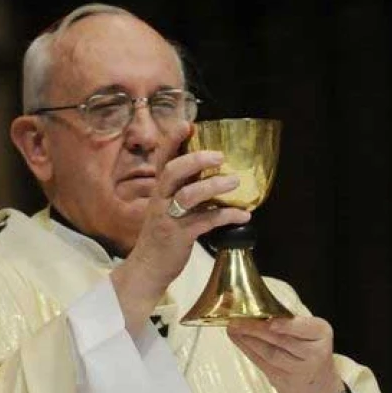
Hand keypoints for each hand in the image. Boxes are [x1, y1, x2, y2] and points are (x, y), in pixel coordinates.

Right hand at [111, 150, 249, 333]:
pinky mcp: (178, 236)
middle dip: (195, 159)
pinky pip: (204, 222)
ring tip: (234, 181)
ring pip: (187, 195)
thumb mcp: (168, 206)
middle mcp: (160, 199)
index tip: (187, 124)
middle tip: (219, 155)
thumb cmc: (163, 234)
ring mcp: (168, 218)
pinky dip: (225, 216)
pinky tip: (243, 215)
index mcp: (159, 189)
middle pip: (172, 171)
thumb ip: (184, 188)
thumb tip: (214, 171)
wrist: (148, 268)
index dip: (173, 140)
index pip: (162, 158)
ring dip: (213, 186)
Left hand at [227, 316, 343, 392]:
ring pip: (270, 353)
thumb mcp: (310, 332)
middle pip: (283, 340)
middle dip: (257, 329)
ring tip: (233, 327)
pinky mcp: (283, 381)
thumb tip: (256, 304)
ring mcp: (299, 370)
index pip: (305, 328)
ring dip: (248, 339)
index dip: (286, 326)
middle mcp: (314, 353)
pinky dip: (247, 350)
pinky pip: (262, 363)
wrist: (318, 388)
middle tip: (237, 319)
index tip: (270, 321)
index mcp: (322, 333)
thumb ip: (290, 320)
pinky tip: (237, 338)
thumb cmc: (310, 350)